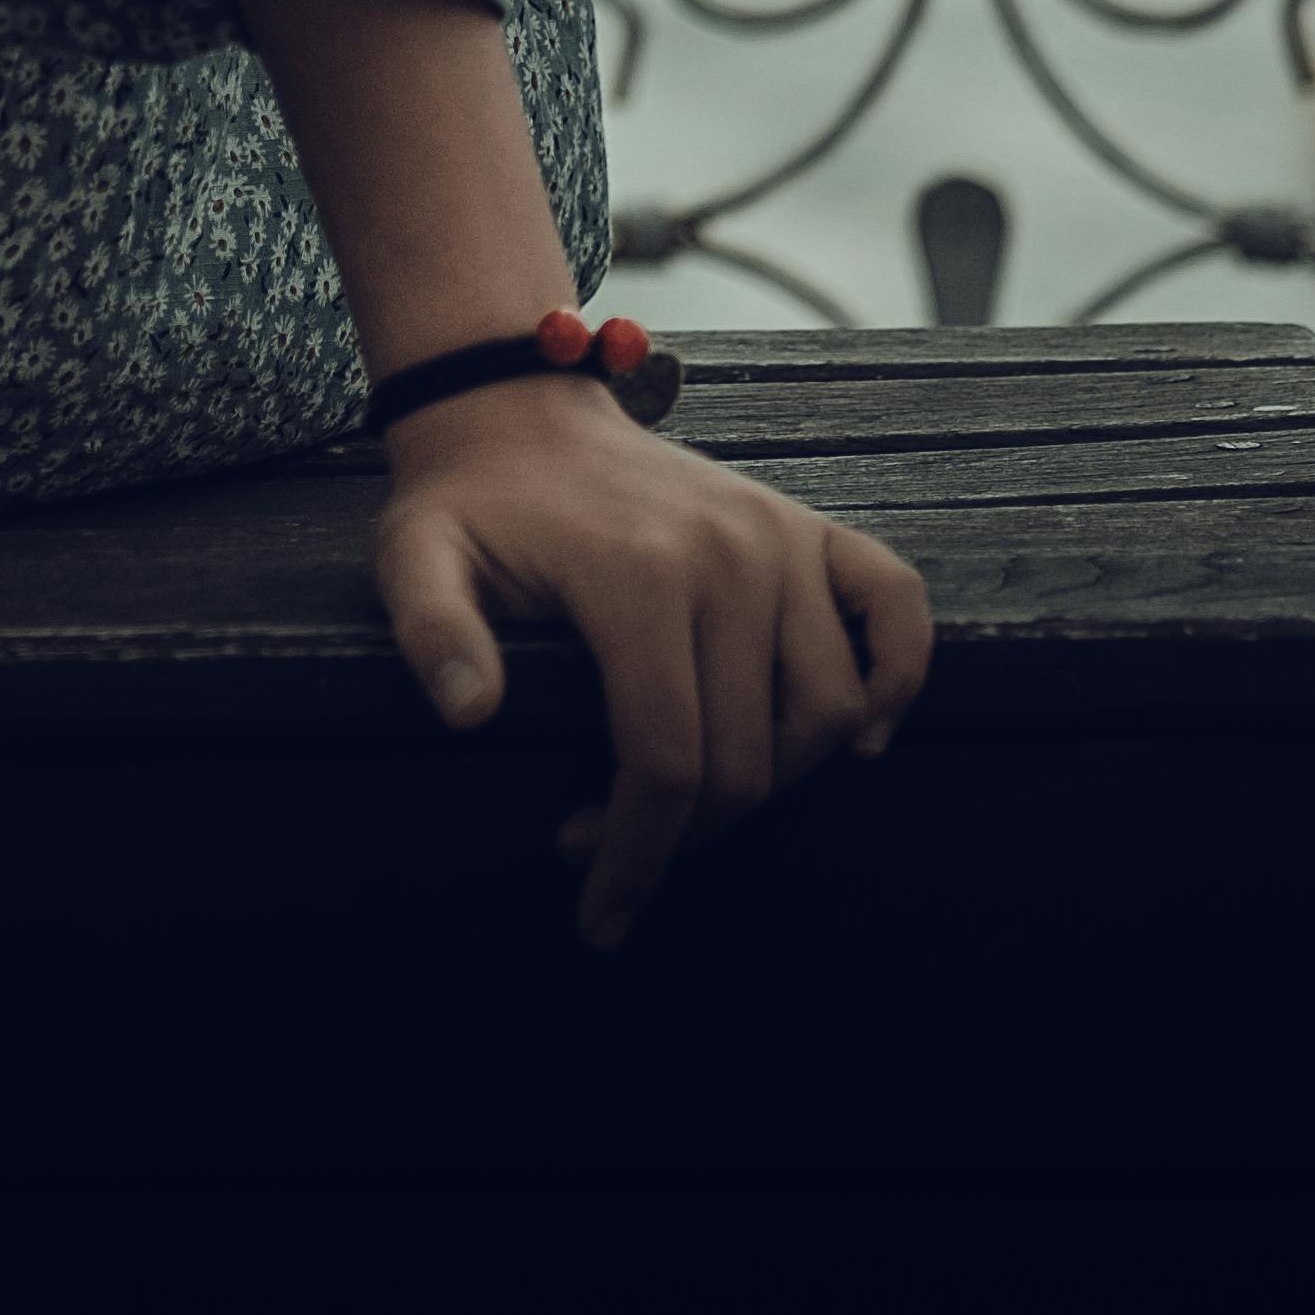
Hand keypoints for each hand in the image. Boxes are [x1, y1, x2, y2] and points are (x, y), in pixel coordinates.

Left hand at [371, 370, 932, 952]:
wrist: (516, 408)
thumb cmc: (470, 502)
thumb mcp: (416, 555)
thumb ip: (432, 630)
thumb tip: (470, 714)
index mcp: (637, 572)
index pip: (665, 759)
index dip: (636, 852)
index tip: (598, 906)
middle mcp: (728, 554)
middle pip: (747, 757)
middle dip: (686, 838)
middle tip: (618, 854)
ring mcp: (777, 537)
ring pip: (826, 710)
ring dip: (777, 783)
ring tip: (697, 807)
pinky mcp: (807, 527)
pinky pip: (894, 605)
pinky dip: (898, 677)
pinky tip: (858, 739)